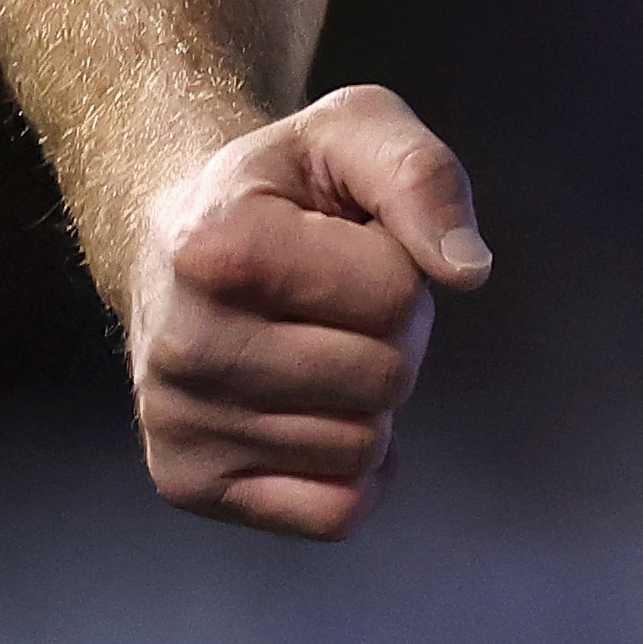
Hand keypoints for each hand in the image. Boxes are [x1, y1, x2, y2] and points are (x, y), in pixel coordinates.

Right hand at [128, 82, 491, 539]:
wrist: (175, 239)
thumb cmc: (280, 186)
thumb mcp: (354, 130)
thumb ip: (422, 176)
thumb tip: (468, 269)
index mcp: (218, 248)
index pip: (395, 295)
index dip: (399, 265)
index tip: (346, 242)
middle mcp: (183, 345)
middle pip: (385, 379)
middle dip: (391, 336)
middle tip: (333, 301)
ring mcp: (178, 423)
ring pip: (362, 448)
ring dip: (366, 399)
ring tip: (310, 343)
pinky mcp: (188, 482)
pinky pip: (333, 513)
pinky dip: (351, 472)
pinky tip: (312, 411)